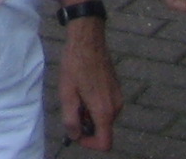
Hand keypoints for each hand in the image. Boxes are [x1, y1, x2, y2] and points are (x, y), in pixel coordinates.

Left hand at [60, 11, 121, 149]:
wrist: (88, 41)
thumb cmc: (75, 64)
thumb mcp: (67, 93)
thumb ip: (71, 118)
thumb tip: (74, 135)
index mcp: (104, 110)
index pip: (105, 142)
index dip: (89, 143)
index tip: (76, 133)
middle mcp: (116, 107)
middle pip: (103, 129)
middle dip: (86, 124)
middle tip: (71, 107)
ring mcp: (118, 98)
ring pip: (103, 117)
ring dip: (89, 113)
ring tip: (76, 93)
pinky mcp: (117, 90)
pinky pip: (106, 106)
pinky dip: (94, 104)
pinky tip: (83, 87)